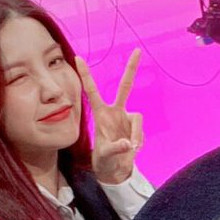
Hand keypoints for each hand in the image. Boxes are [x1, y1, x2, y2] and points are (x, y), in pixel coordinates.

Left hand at [76, 50, 142, 184]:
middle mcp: (116, 112)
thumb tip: (129, 145)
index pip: (92, 91)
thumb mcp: (105, 156)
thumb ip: (116, 149)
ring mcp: (127, 118)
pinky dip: (139, 142)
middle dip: (131, 69)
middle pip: (125, 87)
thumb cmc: (104, 160)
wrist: (115, 169)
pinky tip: (132, 150)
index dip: (86, 75)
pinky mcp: (136, 128)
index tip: (78, 58)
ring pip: (138, 119)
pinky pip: (141, 131)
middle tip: (137, 50)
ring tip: (130, 149)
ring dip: (136, 135)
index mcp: (101, 114)